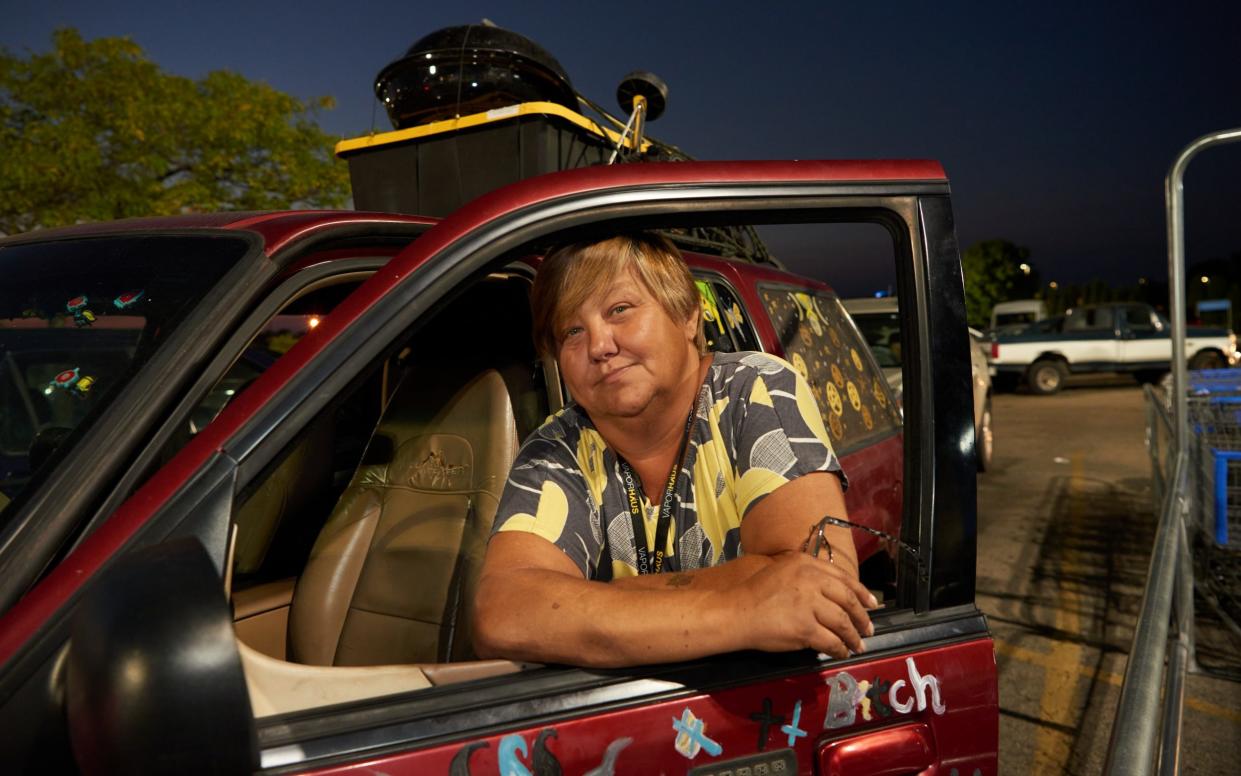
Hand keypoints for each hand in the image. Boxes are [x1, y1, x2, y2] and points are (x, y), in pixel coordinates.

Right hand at [730, 553, 878, 658]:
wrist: (737, 612)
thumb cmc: (756, 593)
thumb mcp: (782, 570)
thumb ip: (807, 574)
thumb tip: (832, 590)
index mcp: (806, 564)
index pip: (843, 577)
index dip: (861, 592)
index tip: (872, 603)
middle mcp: (811, 580)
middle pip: (847, 599)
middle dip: (862, 617)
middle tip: (868, 628)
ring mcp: (809, 604)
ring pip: (843, 622)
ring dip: (853, 636)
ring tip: (857, 644)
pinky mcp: (806, 628)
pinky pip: (831, 641)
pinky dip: (839, 648)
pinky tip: (841, 652)